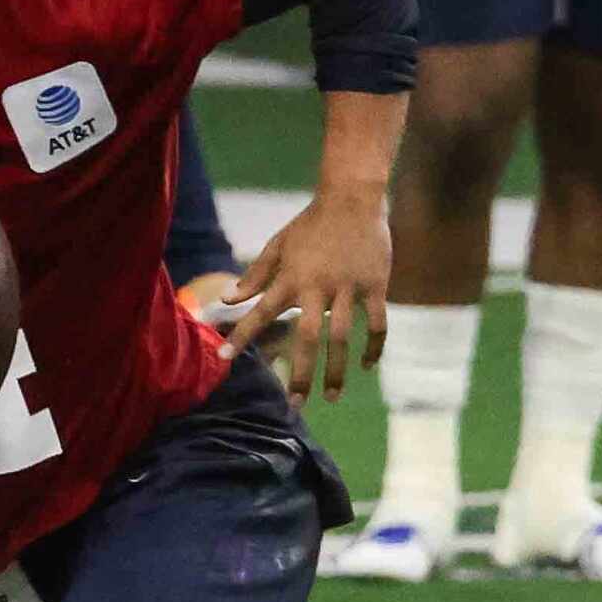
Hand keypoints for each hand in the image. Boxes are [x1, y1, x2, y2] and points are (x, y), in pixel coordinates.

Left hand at [218, 192, 390, 406]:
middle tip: (296, 405)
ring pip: (343, 336)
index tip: (223, 359)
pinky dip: (374, 346)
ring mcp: (349, 287)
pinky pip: (378, 323)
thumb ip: (255, 276)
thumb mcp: (278, 245)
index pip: (260, 311)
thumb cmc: (311, 224)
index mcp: (291, 278)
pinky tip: (366, 366)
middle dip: (301, 373)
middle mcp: (318, 286)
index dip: (241, 336)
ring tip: (330, 397)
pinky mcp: (375, 285)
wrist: (354, 197)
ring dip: (336, 370)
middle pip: (307, 337)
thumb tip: (228, 300)